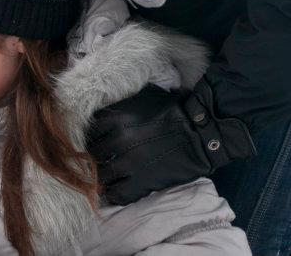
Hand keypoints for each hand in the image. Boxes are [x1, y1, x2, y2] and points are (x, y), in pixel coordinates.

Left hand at [87, 81, 254, 205]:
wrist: (200, 132)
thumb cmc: (174, 109)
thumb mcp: (144, 96)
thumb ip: (122, 102)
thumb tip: (108, 104)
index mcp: (116, 119)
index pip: (90, 132)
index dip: (93, 137)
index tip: (98, 140)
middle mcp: (117, 141)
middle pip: (92, 155)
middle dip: (96, 157)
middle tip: (102, 159)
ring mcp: (128, 164)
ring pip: (101, 177)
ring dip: (104, 177)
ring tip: (109, 176)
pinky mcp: (141, 183)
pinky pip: (117, 194)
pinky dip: (115, 193)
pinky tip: (119, 188)